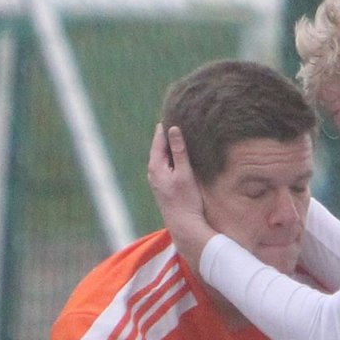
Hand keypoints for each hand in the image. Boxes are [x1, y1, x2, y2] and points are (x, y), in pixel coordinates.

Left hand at [146, 123, 214, 268]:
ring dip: (170, 147)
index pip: (158, 140)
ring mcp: (157, 182)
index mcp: (155, 167)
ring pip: (163, 158)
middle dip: (167, 136)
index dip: (165, 127)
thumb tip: (173, 129)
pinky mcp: (164, 188)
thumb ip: (179, 151)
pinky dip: (172, 158)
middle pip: (159, 148)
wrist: (184, 227)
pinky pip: (166, 166)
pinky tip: (180, 157)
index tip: (172, 112)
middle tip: (176, 119)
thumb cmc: (186, 201)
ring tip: (179, 134)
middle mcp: (153, 173)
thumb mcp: (184, 173)